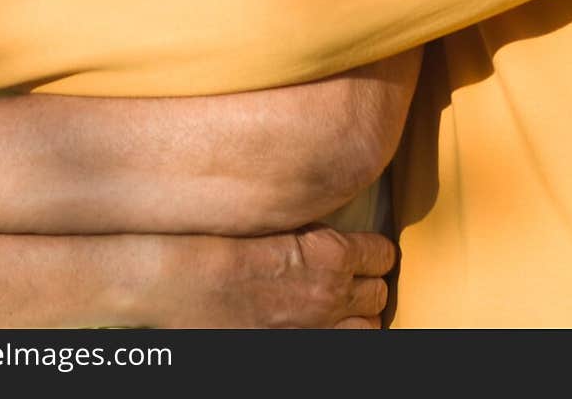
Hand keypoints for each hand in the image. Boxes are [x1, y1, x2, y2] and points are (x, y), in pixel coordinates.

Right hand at [138, 225, 396, 328]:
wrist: (189, 282)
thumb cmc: (224, 244)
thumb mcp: (279, 223)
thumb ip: (315, 233)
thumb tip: (334, 235)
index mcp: (332, 254)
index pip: (383, 255)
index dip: (374, 254)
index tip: (367, 253)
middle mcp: (332, 295)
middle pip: (379, 295)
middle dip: (368, 286)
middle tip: (353, 281)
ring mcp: (317, 328)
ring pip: (368, 329)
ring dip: (358, 317)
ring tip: (343, 309)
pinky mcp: (299, 348)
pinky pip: (338, 348)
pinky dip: (336, 336)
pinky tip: (322, 326)